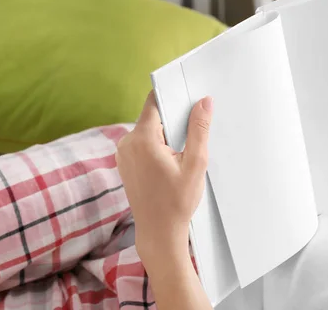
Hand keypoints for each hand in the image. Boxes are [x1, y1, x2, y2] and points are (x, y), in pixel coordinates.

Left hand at [116, 91, 212, 272]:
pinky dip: (157, 146)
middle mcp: (127, 143)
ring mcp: (123, 153)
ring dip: (166, 135)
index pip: (154, 102)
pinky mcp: (124, 163)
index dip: (172, 96)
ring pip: (148, 130)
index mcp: (142, 139)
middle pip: (153, 117)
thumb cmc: (176, 202)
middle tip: (192, 135)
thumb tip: (204, 102)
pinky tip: (171, 162)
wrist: (158, 231)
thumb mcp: (195, 163)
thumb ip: (199, 129)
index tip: (188, 97)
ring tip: (182, 154)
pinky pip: (143, 143)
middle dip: (173, 121)